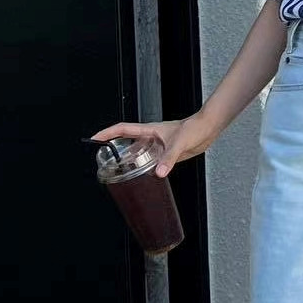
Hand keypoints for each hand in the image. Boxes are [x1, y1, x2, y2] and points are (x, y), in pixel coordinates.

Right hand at [89, 111, 214, 176]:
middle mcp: (151, 137)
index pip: (122, 129)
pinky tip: (143, 174)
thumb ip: (169, 158)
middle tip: (104, 158)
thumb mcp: (179, 143)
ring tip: (118, 170)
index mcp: (149, 130)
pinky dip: (143, 166)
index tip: (95, 138)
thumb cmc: (194, 128)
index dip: (107, 133)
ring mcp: (158, 145)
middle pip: (126, 141)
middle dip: (113, 148)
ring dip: (128, 159)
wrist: (208, 128)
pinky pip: (149, 159)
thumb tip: (159, 172)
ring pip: (137, 152)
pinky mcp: (166, 152)